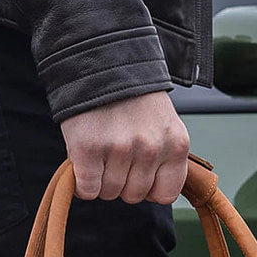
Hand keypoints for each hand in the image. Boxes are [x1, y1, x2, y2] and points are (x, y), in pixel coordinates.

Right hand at [59, 91, 189, 204]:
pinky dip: (81, 182)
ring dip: (100, 180)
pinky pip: (87, 189)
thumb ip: (163, 157)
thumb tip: (152, 193)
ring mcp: (120, 149)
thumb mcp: (163, 124)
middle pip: (133, 196)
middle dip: (121, 182)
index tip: (138, 174)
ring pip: (109, 193)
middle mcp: (151, 149)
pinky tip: (83, 162)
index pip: (165, 194)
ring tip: (99, 152)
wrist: (102, 61)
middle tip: (114, 156)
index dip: (148, 189)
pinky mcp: (89, 149)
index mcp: (175, 144)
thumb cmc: (132, 97)